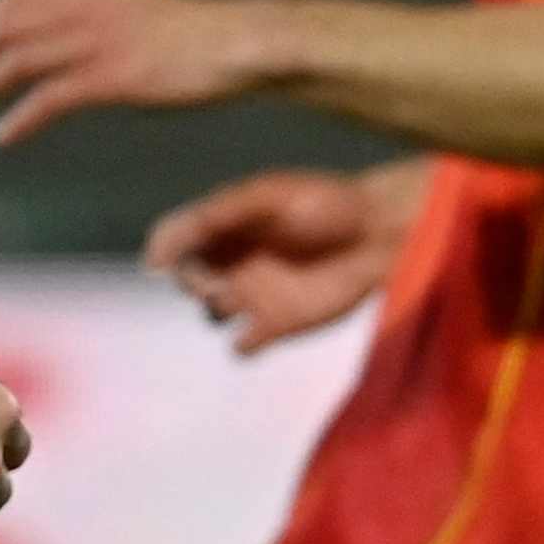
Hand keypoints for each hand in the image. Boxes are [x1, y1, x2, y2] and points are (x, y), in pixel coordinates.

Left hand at [0, 0, 275, 146]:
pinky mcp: (112, 78)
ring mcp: (98, 41)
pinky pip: (50, 98)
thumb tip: (70, 39)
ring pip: (19, 60)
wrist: (239, 46)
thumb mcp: (140, 12)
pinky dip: (20, 117)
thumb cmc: (202, 38)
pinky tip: (3, 135)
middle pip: (7, 26)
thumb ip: (101, 18)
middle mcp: (85, 6)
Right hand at [142, 163, 409, 353]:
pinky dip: (241, 347)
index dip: (162, 250)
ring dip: (215, 308)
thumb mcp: (268, 196)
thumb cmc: (328, 203)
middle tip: (219, 276)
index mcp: (226, 224)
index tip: (162, 262)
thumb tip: (165, 243)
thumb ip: (218, 214)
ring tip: (236, 295)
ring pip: (211, 312)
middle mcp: (235, 260)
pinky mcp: (279, 324)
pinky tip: (254, 335)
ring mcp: (255, 293)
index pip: (174, 240)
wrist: (382, 232)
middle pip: (188, 278)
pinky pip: (243, 347)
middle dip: (193, 279)